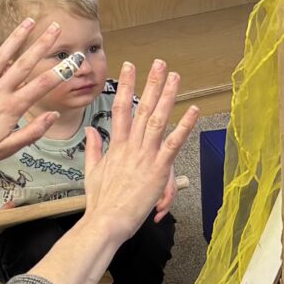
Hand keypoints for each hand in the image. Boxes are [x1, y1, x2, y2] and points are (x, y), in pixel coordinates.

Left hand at [0, 20, 63, 191]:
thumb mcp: (8, 149)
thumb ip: (32, 132)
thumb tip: (52, 115)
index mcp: (12, 108)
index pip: (42, 85)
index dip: (61, 71)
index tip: (74, 60)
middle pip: (24, 63)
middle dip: (42, 44)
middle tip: (56, 27)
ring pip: (2, 56)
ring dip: (16, 37)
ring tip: (30, 21)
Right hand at [79, 63, 199, 239]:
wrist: (106, 221)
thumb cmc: (100, 202)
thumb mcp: (91, 171)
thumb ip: (93, 148)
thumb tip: (90, 129)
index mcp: (116, 145)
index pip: (120, 107)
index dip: (126, 85)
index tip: (130, 67)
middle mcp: (131, 146)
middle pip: (142, 108)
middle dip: (151, 83)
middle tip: (160, 62)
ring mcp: (145, 156)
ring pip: (158, 119)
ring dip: (167, 96)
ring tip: (175, 76)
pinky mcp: (158, 169)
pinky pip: (173, 143)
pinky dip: (184, 125)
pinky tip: (193, 110)